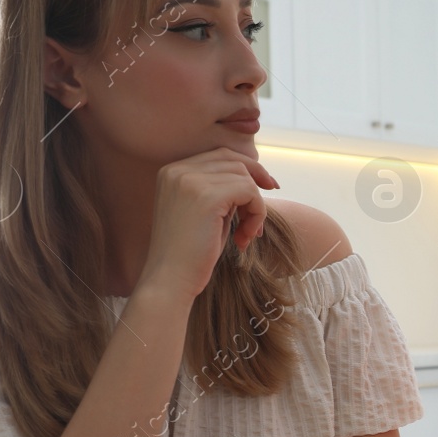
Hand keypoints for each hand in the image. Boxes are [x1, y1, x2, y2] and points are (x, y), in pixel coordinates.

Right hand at [141, 146, 279, 302]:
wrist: (170, 281)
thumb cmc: (191, 254)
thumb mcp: (205, 214)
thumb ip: (221, 191)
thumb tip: (255, 177)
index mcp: (172, 171)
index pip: (221, 156)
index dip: (249, 170)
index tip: (267, 188)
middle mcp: (178, 170)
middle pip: (234, 161)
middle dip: (256, 184)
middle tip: (260, 215)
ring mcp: (190, 180)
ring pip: (245, 178)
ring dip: (255, 207)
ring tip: (246, 234)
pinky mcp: (207, 196)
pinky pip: (250, 192)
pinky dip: (257, 214)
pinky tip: (244, 238)